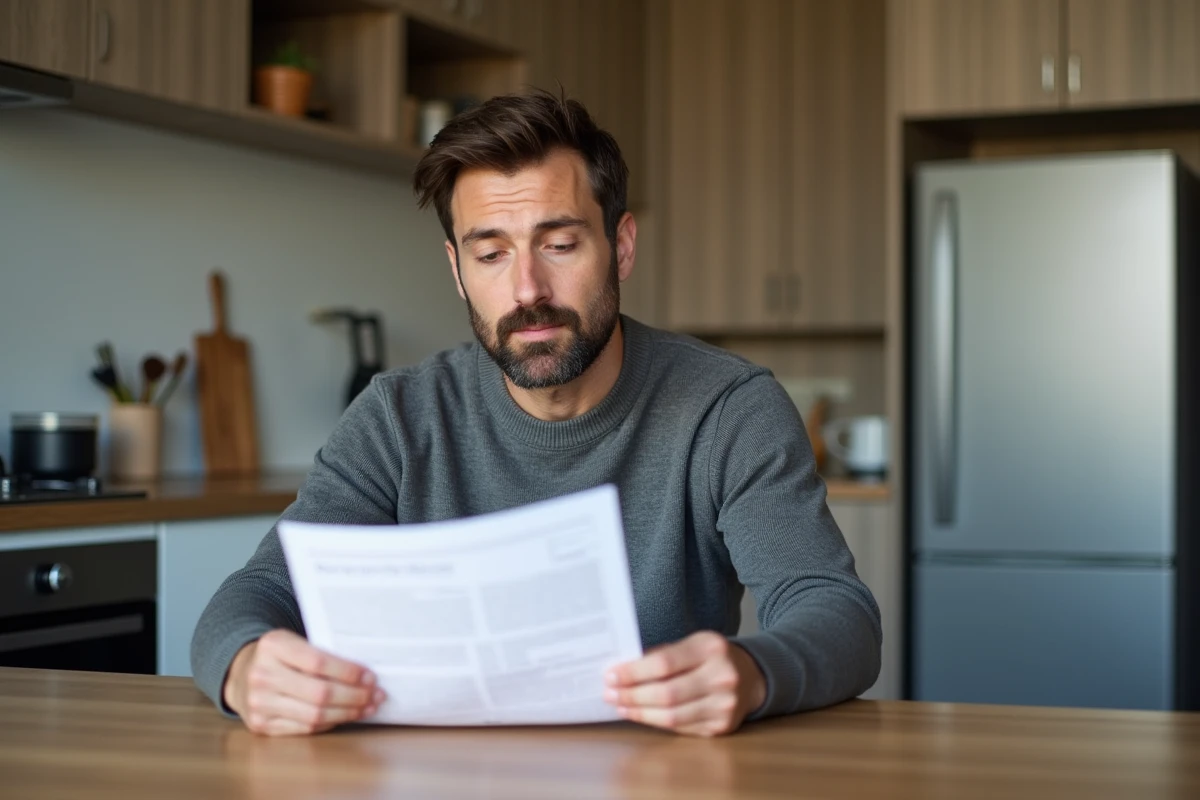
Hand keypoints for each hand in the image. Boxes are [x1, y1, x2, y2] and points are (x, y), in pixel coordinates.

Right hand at [222, 629, 384, 735]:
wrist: (241, 672)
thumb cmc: (279, 655)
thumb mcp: (294, 641)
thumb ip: (320, 652)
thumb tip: (364, 673)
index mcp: (273, 646)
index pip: (318, 662)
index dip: (349, 672)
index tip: (370, 677)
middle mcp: (262, 675)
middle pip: (319, 693)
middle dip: (355, 697)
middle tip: (376, 695)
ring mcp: (259, 703)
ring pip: (314, 715)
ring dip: (347, 713)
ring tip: (367, 707)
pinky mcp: (261, 725)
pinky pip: (304, 729)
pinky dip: (330, 723)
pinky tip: (344, 716)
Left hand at [603, 631, 765, 736]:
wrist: (751, 677)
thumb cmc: (711, 658)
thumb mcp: (692, 644)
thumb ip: (662, 655)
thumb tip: (622, 671)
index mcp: (710, 648)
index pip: (664, 663)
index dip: (633, 672)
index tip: (610, 675)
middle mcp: (722, 676)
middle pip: (667, 693)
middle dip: (632, 695)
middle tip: (609, 694)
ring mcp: (724, 704)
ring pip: (672, 716)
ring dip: (640, 713)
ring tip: (620, 706)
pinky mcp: (722, 726)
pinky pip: (681, 728)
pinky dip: (656, 722)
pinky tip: (641, 715)